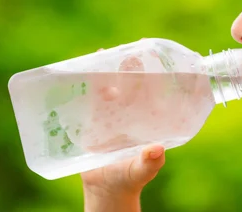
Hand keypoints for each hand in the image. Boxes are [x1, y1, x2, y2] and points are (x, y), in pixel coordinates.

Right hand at [80, 49, 166, 202]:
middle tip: (133, 52)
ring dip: (107, 69)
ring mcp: (111, 112)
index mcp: (148, 117)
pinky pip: (89, 97)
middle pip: (132, 82)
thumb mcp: (142, 170)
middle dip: (131, 65)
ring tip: (104, 54)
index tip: (159, 55)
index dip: (157, 72)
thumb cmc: (131, 177)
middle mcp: (131, 110)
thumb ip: (150, 163)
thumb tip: (157, 151)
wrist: (106, 188)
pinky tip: (82, 70)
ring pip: (110, 85)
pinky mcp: (92, 118)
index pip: (154, 89)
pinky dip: (86, 83)